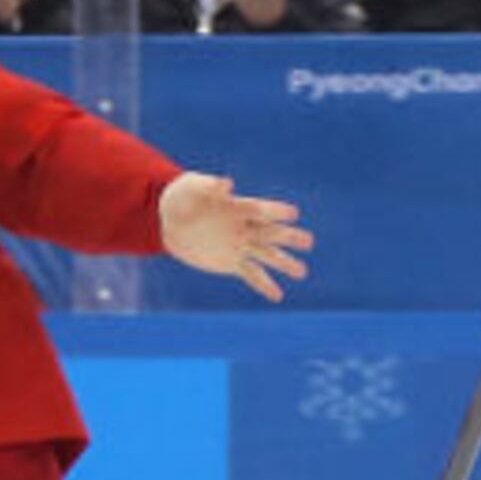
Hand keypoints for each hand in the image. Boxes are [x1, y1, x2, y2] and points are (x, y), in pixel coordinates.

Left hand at [157, 170, 309, 301]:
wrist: (172, 220)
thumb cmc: (185, 196)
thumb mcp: (192, 188)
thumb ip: (210, 187)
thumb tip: (227, 183)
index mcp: (239, 207)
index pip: (261, 209)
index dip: (276, 211)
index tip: (293, 214)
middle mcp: (245, 227)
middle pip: (271, 233)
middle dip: (289, 237)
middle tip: (308, 242)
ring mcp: (241, 246)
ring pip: (268, 255)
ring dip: (285, 263)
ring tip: (302, 272)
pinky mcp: (232, 263)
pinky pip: (252, 275)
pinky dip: (265, 285)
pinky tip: (278, 296)